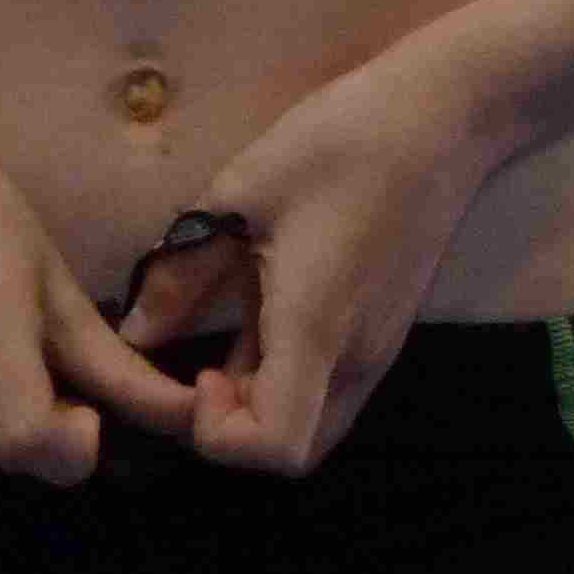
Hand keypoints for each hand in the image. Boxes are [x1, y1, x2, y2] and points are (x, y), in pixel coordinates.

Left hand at [116, 39, 497, 476]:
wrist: (440, 121)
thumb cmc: (338, 143)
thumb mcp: (242, 192)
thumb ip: (184, 269)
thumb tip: (133, 332)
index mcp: (315, 327)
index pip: (274, 448)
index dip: (219, 434)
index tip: (196, 370)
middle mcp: (353, 359)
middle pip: (292, 452)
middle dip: (230, 427)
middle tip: (194, 363)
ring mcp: (375, 351)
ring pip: (313, 427)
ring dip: (257, 406)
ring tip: (225, 340)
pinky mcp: (383, 335)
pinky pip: (328, 392)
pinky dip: (284, 383)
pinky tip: (260, 321)